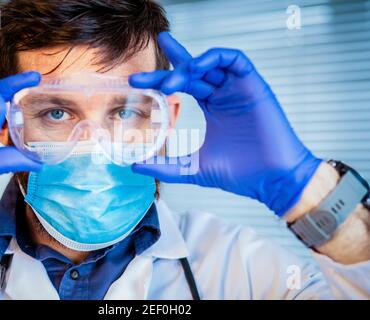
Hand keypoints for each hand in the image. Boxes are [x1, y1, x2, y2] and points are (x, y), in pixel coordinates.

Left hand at [130, 32, 321, 215]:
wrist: (271, 180)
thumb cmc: (238, 173)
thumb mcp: (192, 167)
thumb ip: (165, 165)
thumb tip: (134, 165)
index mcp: (211, 107)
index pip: (184, 84)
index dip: (160, 80)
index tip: (136, 83)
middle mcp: (223, 94)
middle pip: (193, 70)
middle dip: (167, 67)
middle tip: (141, 76)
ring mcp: (238, 89)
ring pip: (212, 62)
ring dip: (189, 65)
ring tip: (170, 81)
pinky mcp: (254, 86)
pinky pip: (236, 61)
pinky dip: (216, 58)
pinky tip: (197, 67)